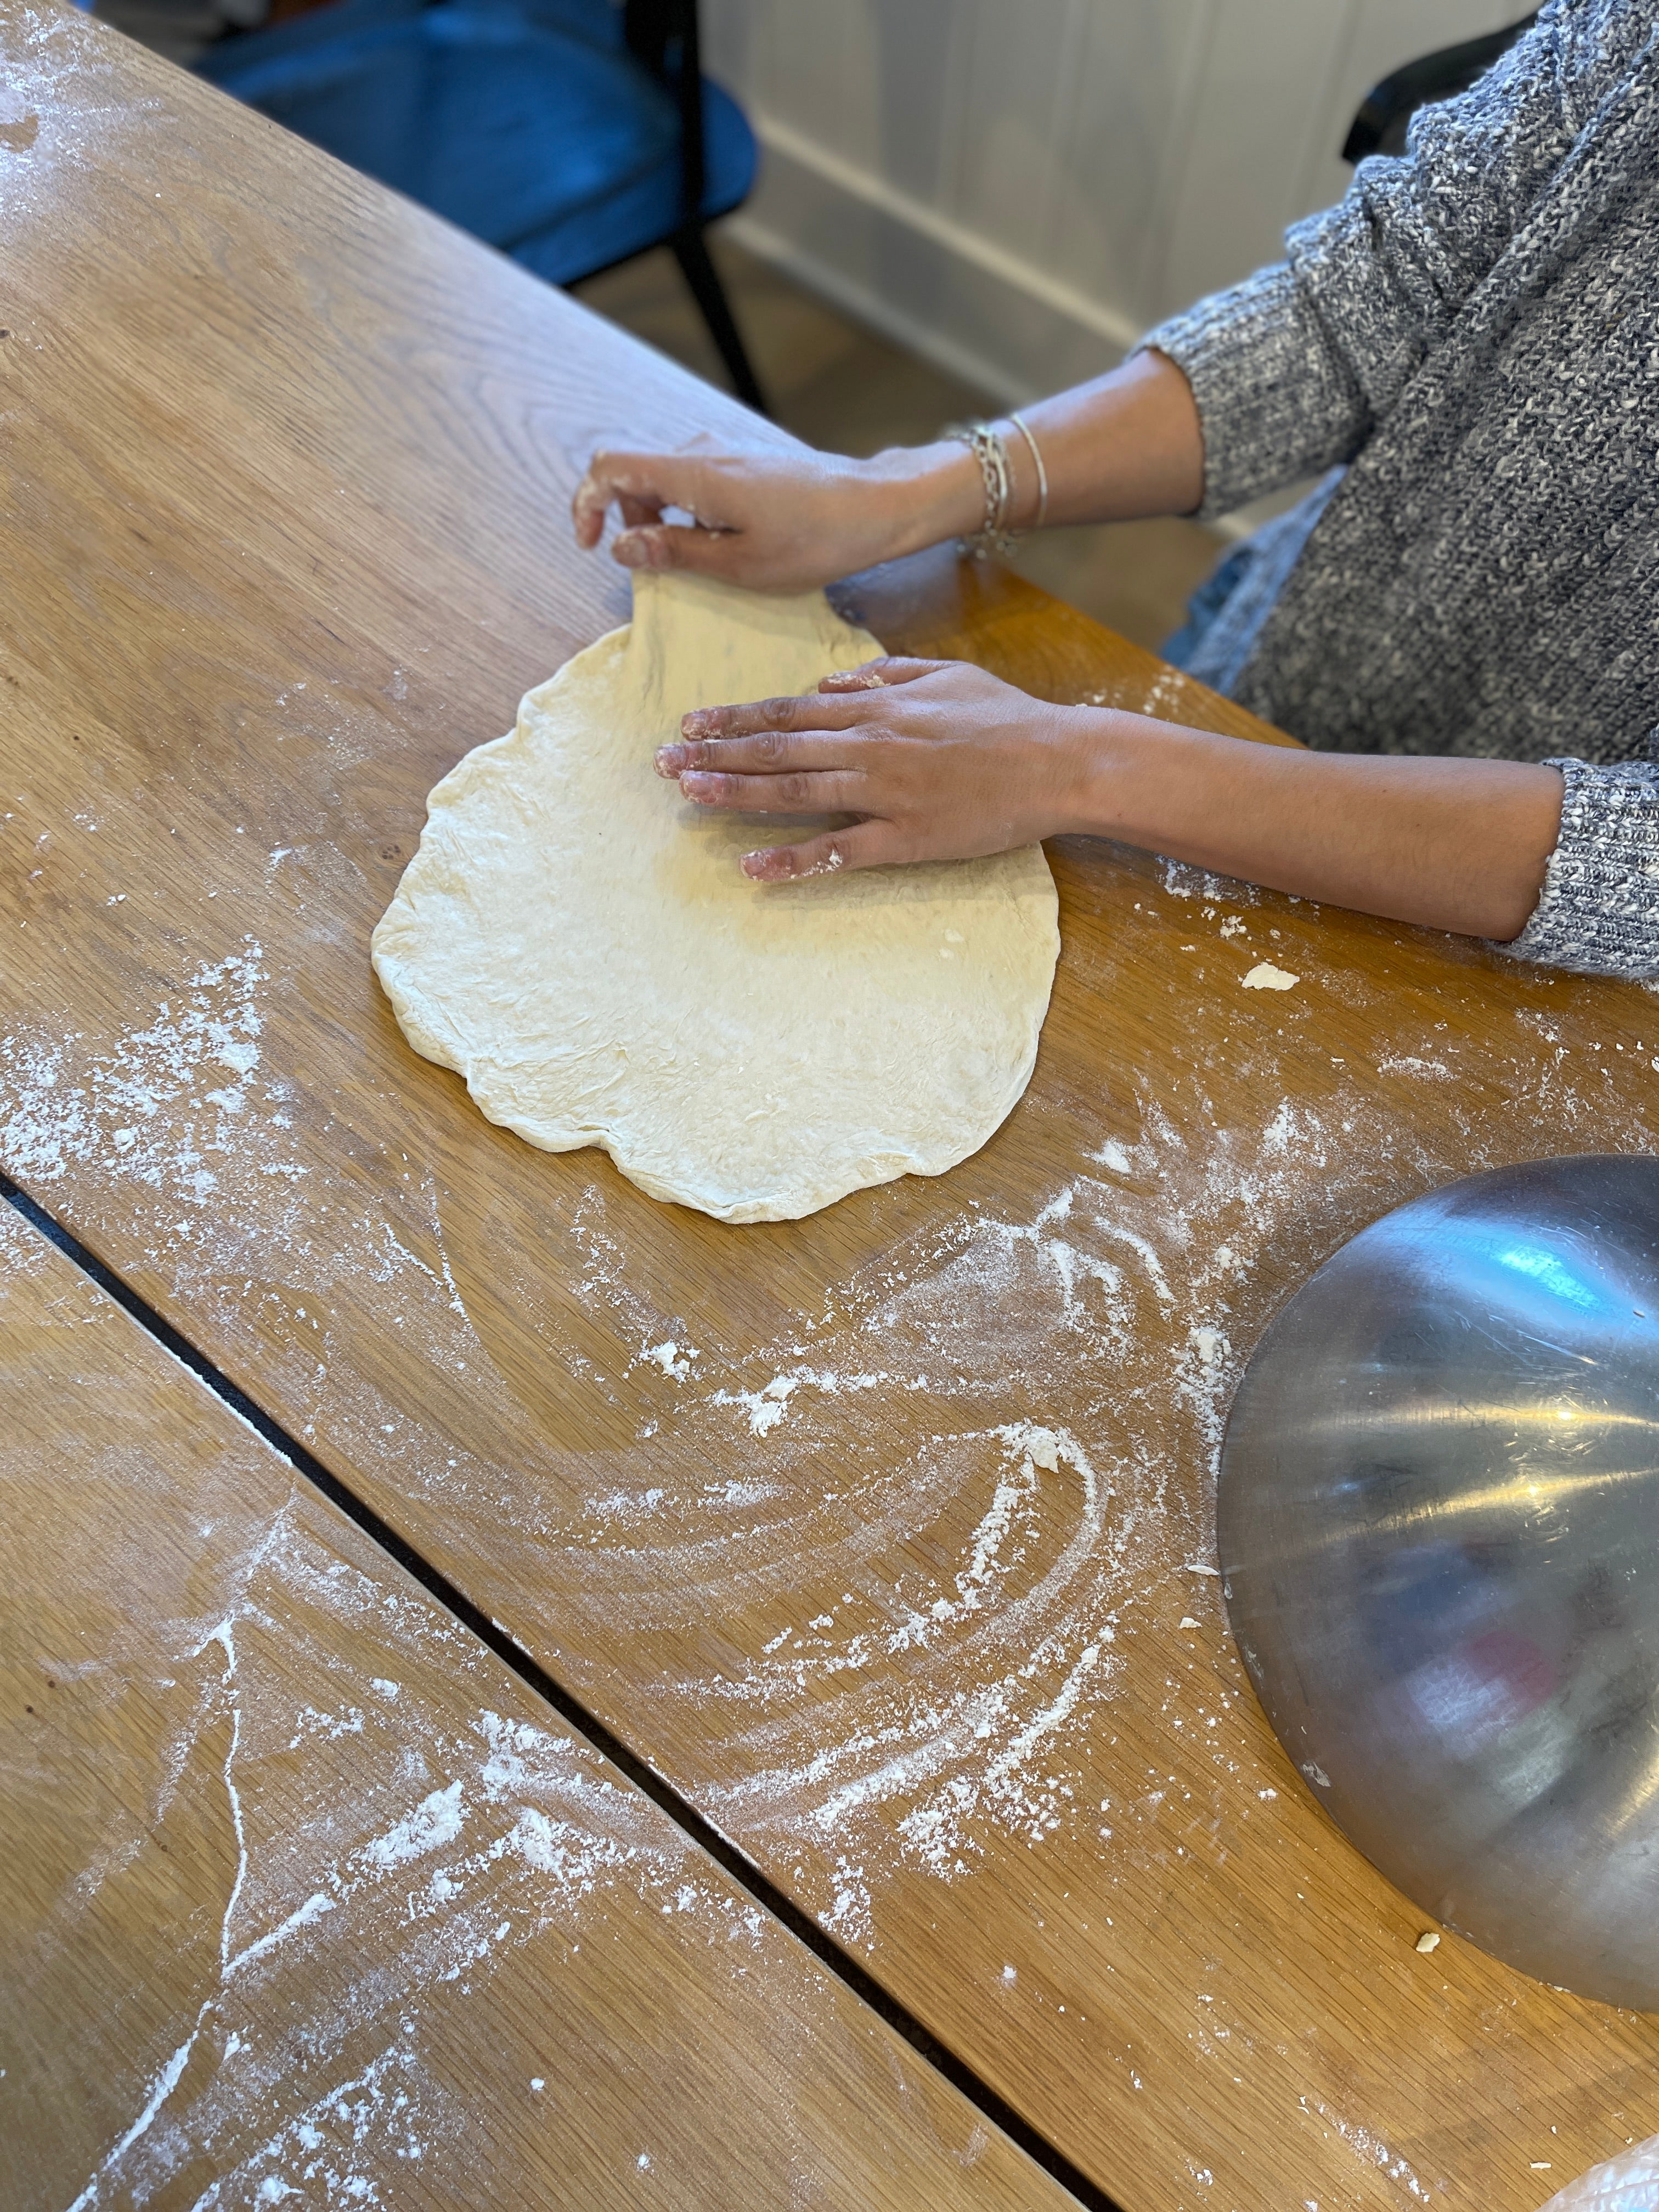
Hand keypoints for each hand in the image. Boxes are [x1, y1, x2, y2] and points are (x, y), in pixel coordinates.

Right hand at [571, 434, 976, 592]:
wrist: (874, 507)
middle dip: (628, 521)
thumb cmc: (814, 540)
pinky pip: (693, 482)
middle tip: (658, 567)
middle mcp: (702, 453)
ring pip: (664, 480)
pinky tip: (722, 544)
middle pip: (633, 475)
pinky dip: (686, 513)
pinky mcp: (742, 463)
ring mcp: (723, 453)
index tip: (593, 545)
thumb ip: (674, 552)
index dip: (587, 503)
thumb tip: (621, 547)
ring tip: (697, 561)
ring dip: (660, 520)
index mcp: (694, 474)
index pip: (610, 467)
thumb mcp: (739, 563)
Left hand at [653, 657, 1090, 878]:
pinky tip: (753, 869)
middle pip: (776, 749)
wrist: (1058, 760)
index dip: (734, 719)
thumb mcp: (942, 674)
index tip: (689, 722)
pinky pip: (840, 851)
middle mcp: (869, 745)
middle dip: (714, 754)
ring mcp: (884, 793)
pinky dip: (795, 860)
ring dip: (737, 793)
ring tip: (688, 794)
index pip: (788, 711)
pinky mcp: (906, 838)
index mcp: (876, 707)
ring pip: (795, 792)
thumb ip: (883, 675)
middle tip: (661, 762)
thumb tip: (829, 680)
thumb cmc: (1005, 716)